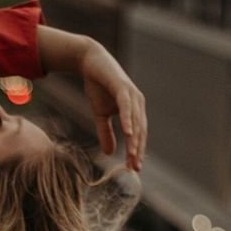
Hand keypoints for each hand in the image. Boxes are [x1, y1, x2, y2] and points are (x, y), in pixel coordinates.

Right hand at [80, 40, 146, 171]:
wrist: (90, 62)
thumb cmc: (98, 86)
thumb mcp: (100, 114)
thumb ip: (106, 133)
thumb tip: (110, 153)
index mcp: (135, 110)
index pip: (138, 134)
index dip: (136, 151)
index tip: (133, 168)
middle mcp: (137, 103)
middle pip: (140, 130)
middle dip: (138, 150)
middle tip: (134, 167)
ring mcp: (132, 94)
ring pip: (135, 121)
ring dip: (135, 139)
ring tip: (132, 156)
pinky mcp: (122, 87)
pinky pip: (127, 107)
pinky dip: (128, 120)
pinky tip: (128, 133)